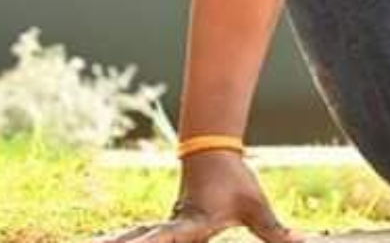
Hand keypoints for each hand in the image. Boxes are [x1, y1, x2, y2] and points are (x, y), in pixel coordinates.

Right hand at [89, 151, 301, 242]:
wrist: (212, 154)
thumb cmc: (236, 181)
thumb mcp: (256, 207)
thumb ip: (275, 231)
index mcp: (193, 224)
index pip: (170, 238)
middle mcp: (173, 227)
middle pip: (140, 241)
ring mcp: (163, 227)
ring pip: (133, 239)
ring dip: (114, 242)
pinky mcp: (161, 228)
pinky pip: (138, 239)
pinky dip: (120, 242)